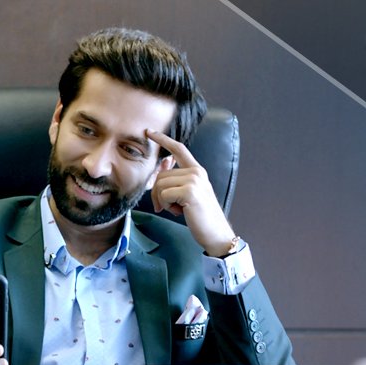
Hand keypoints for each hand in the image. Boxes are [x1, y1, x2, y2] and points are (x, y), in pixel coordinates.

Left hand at [146, 130, 236, 256]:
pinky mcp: (190, 191)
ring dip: (162, 201)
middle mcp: (197, 172)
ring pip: (160, 185)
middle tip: (168, 207)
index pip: (178, 149)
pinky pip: (163, 194)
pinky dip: (165, 206)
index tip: (149, 131)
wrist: (215, 233)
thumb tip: (162, 164)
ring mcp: (194, 180)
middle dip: (158, 194)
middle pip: (161, 175)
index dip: (163, 139)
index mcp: (197, 171)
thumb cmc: (200, 215)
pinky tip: (179, 212)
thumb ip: (176, 179)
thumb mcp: (188, 194)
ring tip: (177, 209)